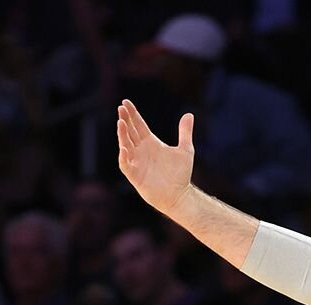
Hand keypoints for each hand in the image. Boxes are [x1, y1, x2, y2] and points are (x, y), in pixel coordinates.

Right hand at [117, 99, 194, 216]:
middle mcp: (141, 150)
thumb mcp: (185, 150)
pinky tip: (125, 148)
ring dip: (122, 135)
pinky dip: (124, 157)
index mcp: (151, 142)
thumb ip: (185, 132)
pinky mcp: (135, 175)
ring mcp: (137, 162)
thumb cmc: (181, 175)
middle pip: (129, 132)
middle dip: (125, 120)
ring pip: (125, 145)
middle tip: (121, 108)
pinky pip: (126, 164)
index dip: (132, 114)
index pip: (138, 125)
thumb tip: (189, 114)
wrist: (179, 195)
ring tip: (121, 123)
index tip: (125, 102)